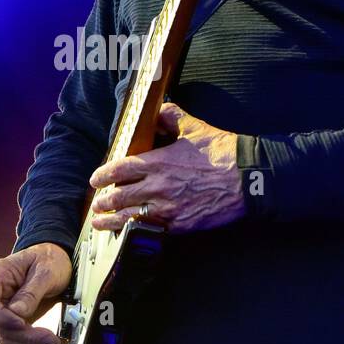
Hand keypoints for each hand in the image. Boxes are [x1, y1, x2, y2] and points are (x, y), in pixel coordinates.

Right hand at [0, 242, 71, 343]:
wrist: (57, 261)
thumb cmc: (50, 259)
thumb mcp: (46, 270)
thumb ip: (31, 291)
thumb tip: (18, 313)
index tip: (21, 323)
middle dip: (24, 336)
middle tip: (50, 339)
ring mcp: (4, 310)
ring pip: (5, 338)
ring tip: (52, 343)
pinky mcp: (15, 322)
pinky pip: (14, 342)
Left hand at [89, 101, 245, 234]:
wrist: (247, 179)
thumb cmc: (221, 152)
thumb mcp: (194, 127)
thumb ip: (171, 116)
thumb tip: (159, 110)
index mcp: (157, 162)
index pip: (119, 169)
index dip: (103, 175)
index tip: (95, 179)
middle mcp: (158, 187)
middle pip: (119, 197)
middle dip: (104, 201)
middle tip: (97, 204)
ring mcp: (168, 209)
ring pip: (129, 218)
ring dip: (111, 221)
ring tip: (101, 222)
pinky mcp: (180, 225)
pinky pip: (150, 230)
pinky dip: (135, 232)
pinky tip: (128, 233)